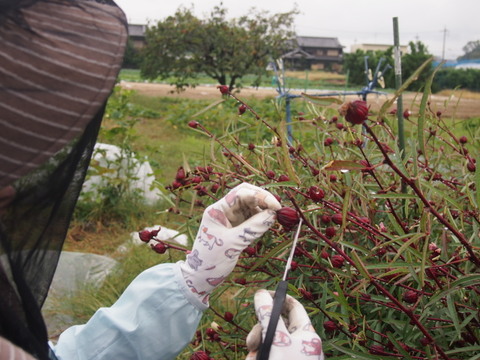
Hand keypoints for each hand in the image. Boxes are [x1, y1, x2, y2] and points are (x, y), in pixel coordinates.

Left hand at [180, 183, 280, 303]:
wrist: (200, 277)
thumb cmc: (211, 261)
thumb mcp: (233, 244)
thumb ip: (253, 228)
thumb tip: (273, 215)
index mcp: (217, 210)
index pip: (241, 193)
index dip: (260, 196)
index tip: (276, 206)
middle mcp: (224, 211)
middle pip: (247, 195)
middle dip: (263, 199)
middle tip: (278, 209)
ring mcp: (230, 219)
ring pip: (250, 206)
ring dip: (263, 209)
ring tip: (275, 217)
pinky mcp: (236, 228)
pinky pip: (251, 218)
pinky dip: (261, 219)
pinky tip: (268, 223)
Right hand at [246, 290, 323, 359]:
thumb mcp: (276, 339)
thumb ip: (268, 314)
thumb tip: (260, 292)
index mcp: (305, 333)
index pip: (293, 306)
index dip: (278, 298)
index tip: (261, 295)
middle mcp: (298, 344)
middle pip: (276, 324)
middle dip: (260, 331)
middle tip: (253, 342)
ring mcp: (289, 355)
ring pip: (267, 341)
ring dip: (257, 348)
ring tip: (256, 358)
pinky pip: (265, 354)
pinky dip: (257, 357)